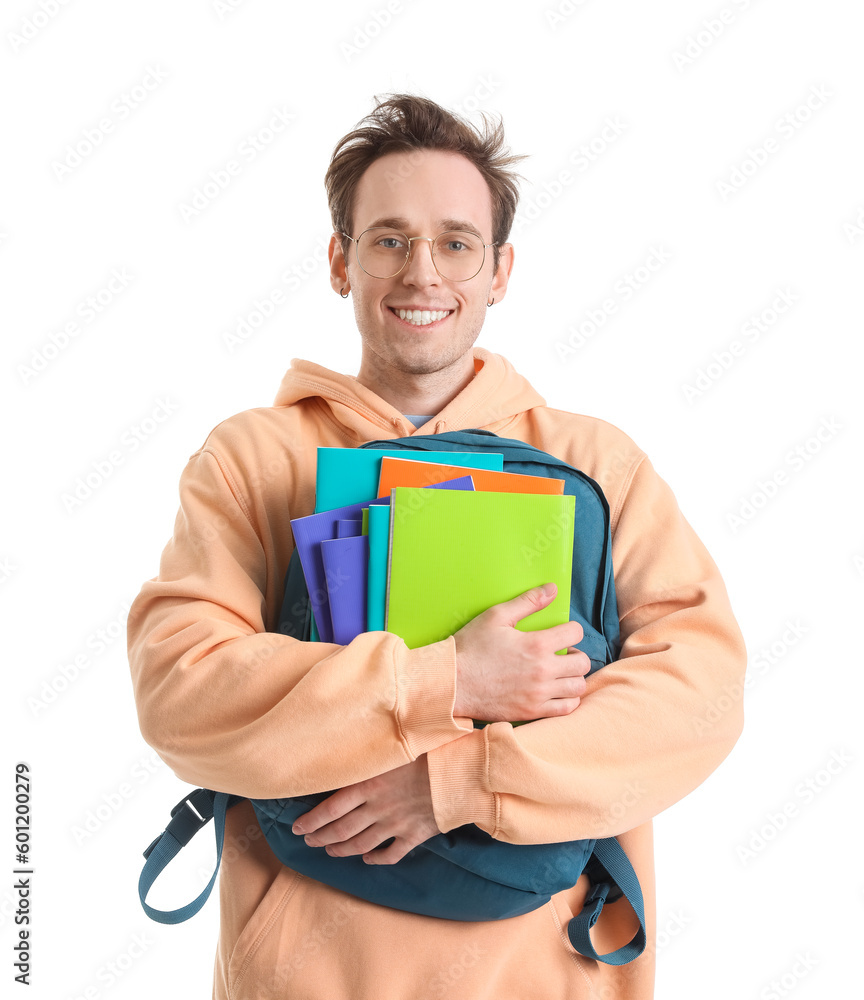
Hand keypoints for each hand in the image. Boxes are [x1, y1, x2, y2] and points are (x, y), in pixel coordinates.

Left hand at [291, 755, 439, 864]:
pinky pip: (391, 853)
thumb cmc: (427, 751)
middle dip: (321, 837)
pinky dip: (376, 859)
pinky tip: (368, 859)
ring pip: (361, 844)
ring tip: (330, 851)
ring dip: (342, 850)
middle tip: (309, 841)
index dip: (311, 821)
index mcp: (369, 785)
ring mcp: (396, 825)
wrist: (460, 773)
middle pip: (341, 829)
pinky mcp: (414, 835)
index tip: (298, 828)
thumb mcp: (393, 747)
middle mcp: (378, 808)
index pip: (330, 808)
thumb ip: (369, 753)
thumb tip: (346, 749)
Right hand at [453, 582, 589, 721]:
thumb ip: (527, 602)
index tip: (562, 632)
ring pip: (577, 687)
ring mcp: (539, 694)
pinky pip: (566, 709)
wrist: (452, 683)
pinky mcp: (532, 711)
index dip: (571, 629)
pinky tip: (556, 691)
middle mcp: (543, 670)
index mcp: (536, 644)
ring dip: (573, 677)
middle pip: (582, 663)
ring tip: (559, 672)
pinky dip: (568, 699)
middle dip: (575, 654)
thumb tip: (552, 589)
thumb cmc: (471, 647)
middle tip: (562, 653)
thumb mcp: (496, 616)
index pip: (575, 633)